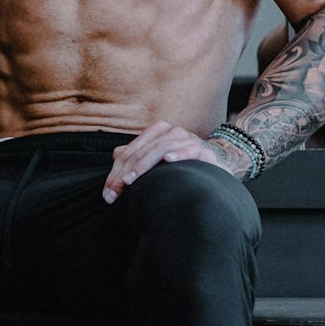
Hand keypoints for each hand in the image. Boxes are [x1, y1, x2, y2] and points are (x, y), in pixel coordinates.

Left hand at [102, 120, 244, 203]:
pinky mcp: (203, 150)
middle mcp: (171, 131)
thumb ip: (135, 162)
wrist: (215, 164)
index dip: (116, 172)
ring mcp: (188, 139)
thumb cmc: (181, 165)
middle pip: (142, 151)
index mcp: (157, 132)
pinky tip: (168, 161)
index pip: (130, 151)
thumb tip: (111, 176)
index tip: (108, 194)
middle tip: (116, 191)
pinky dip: (178, 154)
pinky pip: (190, 149)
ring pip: (161, 148)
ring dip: (144, 165)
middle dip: (126, 172)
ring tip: (131, 180)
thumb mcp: (156, 162)